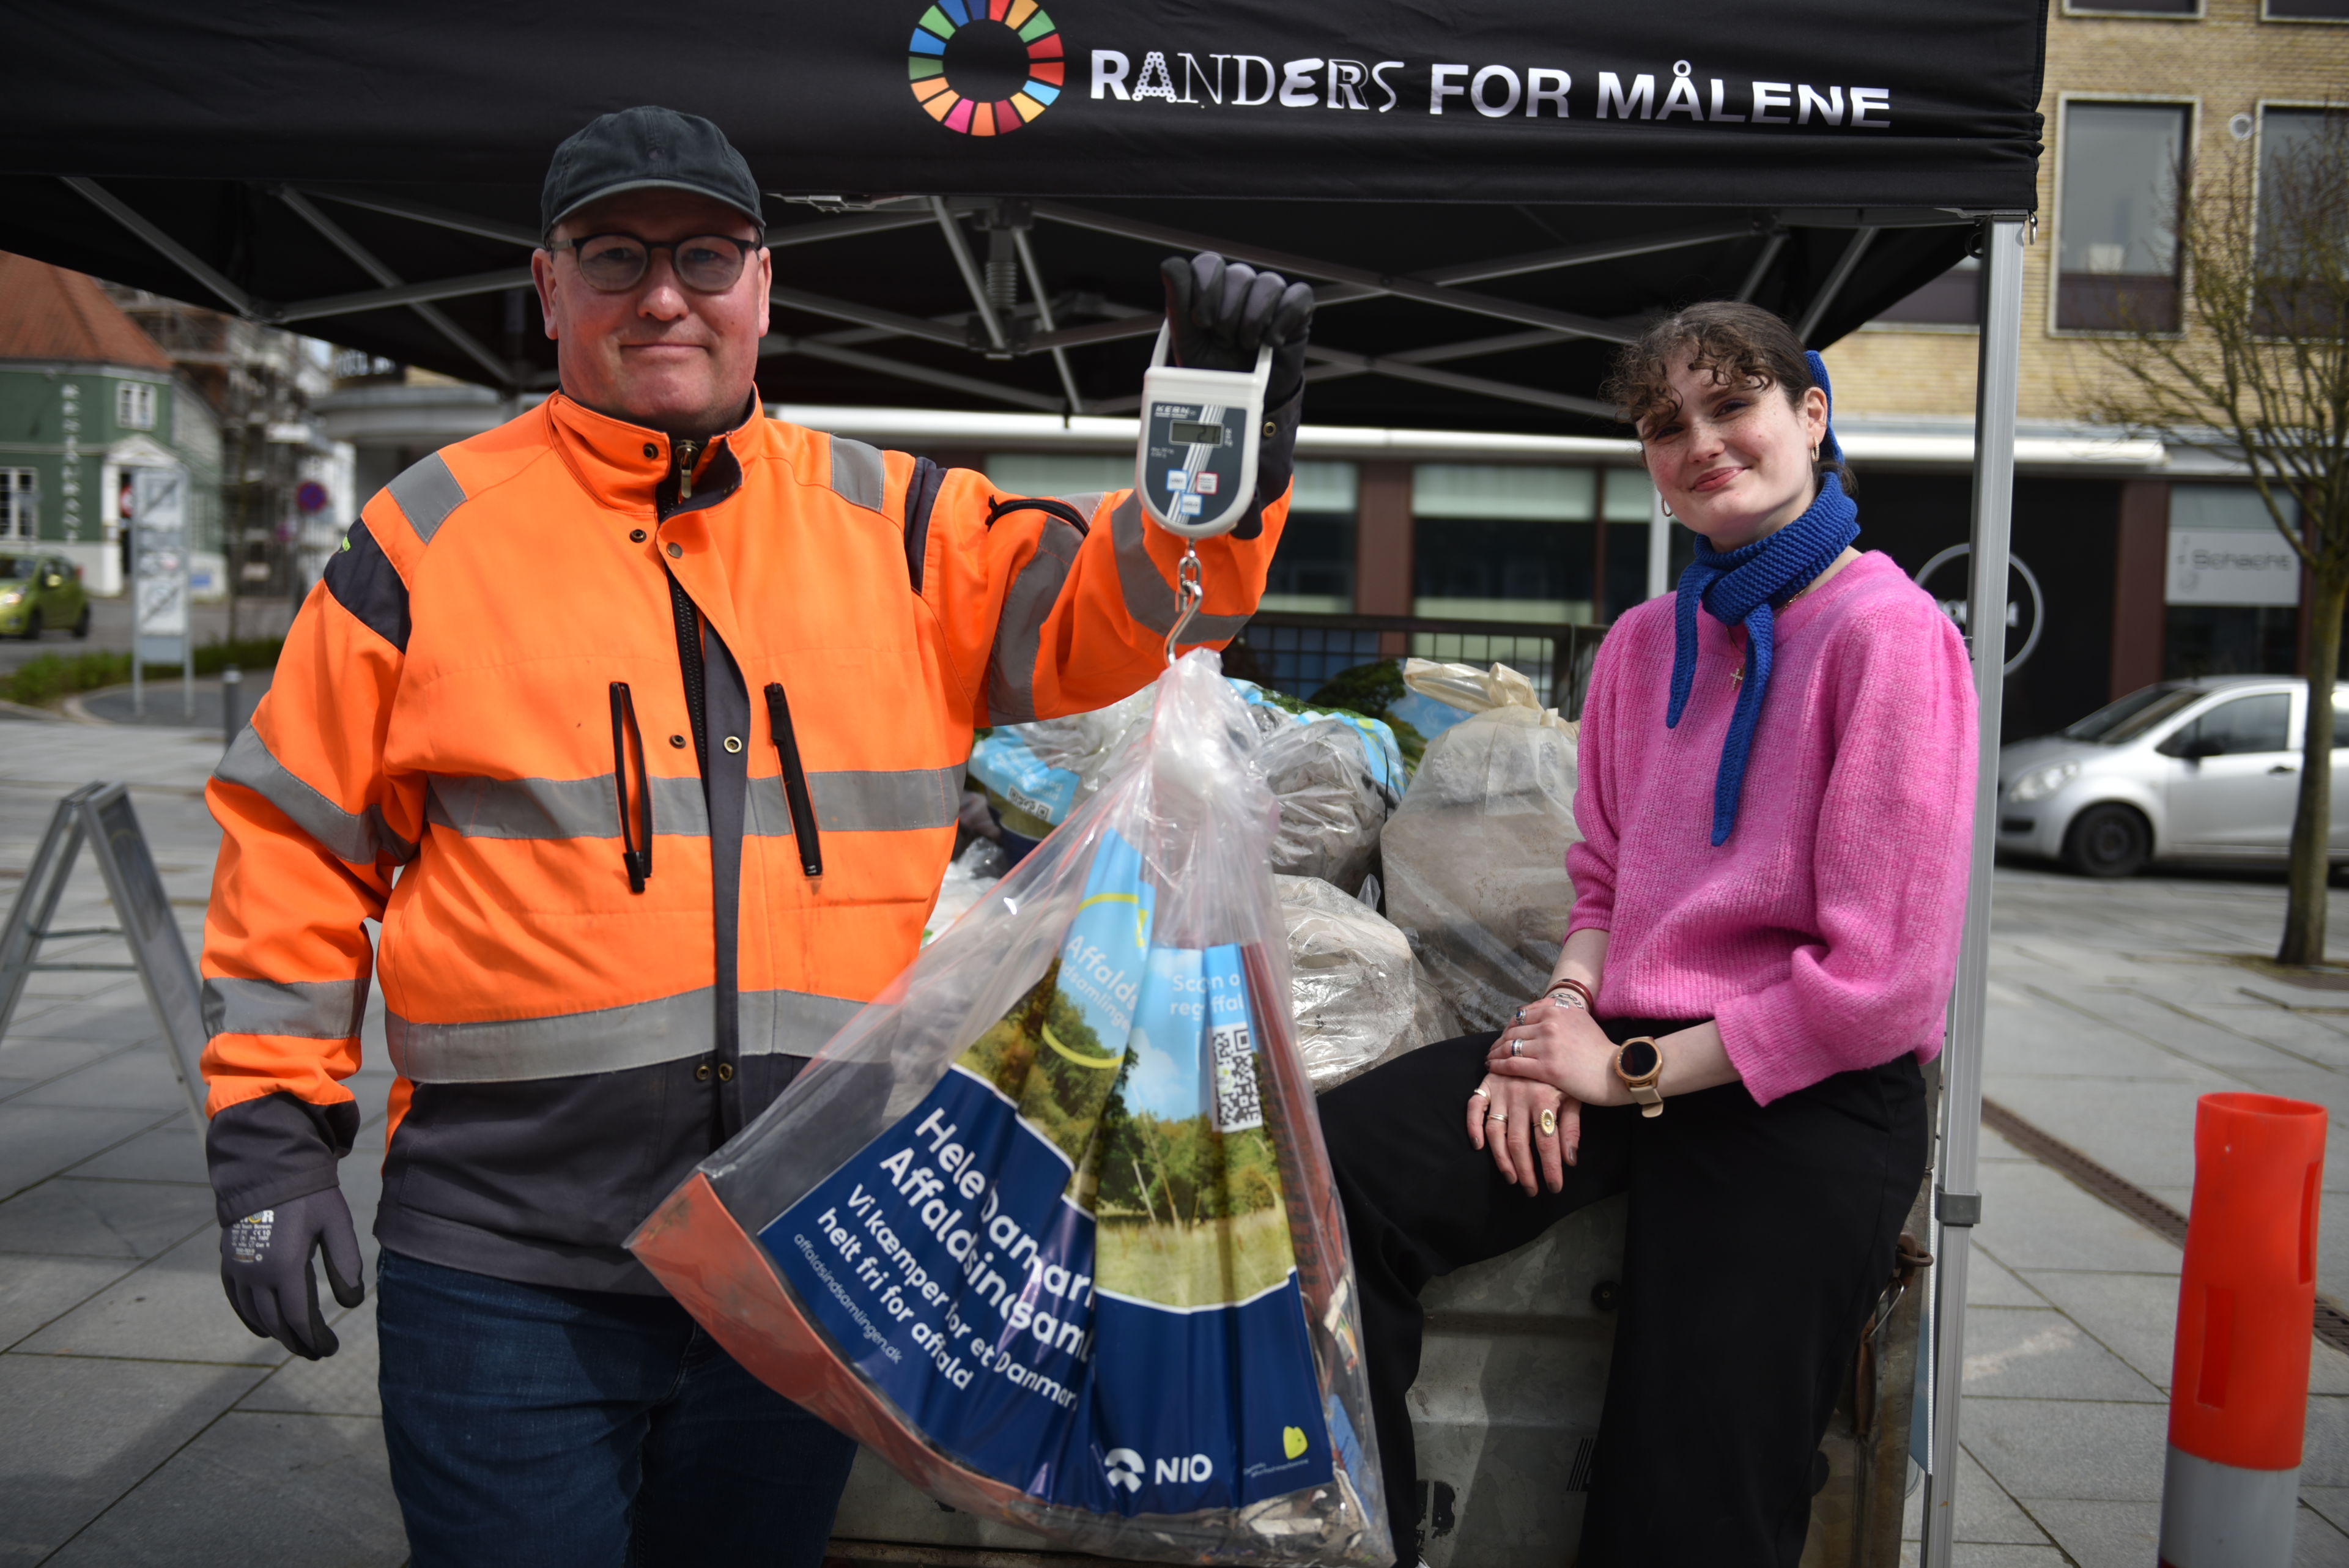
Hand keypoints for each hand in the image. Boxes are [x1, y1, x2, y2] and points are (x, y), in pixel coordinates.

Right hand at [220, 1187, 364, 1359]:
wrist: (267, 1168)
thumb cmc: (309, 1195)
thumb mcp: (336, 1224)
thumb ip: (345, 1264)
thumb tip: (350, 1304)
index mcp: (284, 1268)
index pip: (298, 1319)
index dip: (315, 1339)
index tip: (331, 1350)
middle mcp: (256, 1274)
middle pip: (276, 1323)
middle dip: (297, 1342)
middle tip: (317, 1353)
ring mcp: (238, 1269)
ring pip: (255, 1315)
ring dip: (275, 1334)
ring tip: (297, 1343)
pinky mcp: (229, 1261)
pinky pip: (236, 1300)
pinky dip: (250, 1318)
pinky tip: (263, 1329)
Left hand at [1159, 252, 1313, 408]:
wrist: (1239, 402)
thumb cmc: (1210, 368)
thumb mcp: (1186, 339)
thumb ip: (1178, 300)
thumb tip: (1170, 264)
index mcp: (1212, 285)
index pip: (1209, 263)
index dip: (1205, 290)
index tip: (1201, 323)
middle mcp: (1241, 285)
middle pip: (1239, 274)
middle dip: (1228, 315)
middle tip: (1223, 341)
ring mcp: (1270, 296)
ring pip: (1269, 283)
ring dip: (1253, 320)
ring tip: (1246, 345)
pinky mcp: (1296, 310)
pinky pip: (1297, 297)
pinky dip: (1282, 321)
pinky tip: (1270, 343)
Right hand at [1467, 1072, 1576, 1194]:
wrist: (1544, 1039)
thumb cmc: (1563, 1074)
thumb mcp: (1574, 1097)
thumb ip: (1571, 1128)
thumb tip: (1570, 1160)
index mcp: (1544, 1099)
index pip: (1547, 1142)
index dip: (1550, 1168)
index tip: (1554, 1188)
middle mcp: (1520, 1097)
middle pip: (1519, 1142)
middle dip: (1525, 1171)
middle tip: (1530, 1190)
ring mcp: (1501, 1091)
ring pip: (1495, 1132)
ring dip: (1501, 1158)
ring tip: (1511, 1177)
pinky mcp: (1487, 1085)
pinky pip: (1474, 1108)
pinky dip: (1472, 1127)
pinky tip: (1478, 1146)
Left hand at [1484, 994, 1626, 1107]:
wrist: (1618, 1071)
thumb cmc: (1600, 1049)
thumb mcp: (1581, 1019)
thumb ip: (1559, 1012)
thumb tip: (1540, 1008)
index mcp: (1557, 1009)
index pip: (1522, 1015)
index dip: (1509, 1027)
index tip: (1505, 1036)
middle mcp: (1550, 1023)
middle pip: (1513, 1031)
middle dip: (1500, 1041)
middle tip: (1493, 1049)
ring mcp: (1547, 1045)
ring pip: (1509, 1047)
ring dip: (1495, 1053)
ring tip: (1490, 1059)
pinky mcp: (1546, 1067)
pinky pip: (1513, 1065)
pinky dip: (1499, 1066)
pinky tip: (1492, 1068)